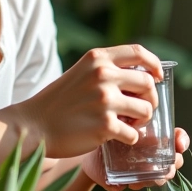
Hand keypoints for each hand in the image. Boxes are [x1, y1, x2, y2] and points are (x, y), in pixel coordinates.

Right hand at [18, 45, 162, 158]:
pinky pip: (134, 134)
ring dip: (142, 120)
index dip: (154, 64)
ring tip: (128, 124)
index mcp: (97, 59)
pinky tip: (116, 137)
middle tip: (140, 110)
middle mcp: (103, 75)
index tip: (158, 77)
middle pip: (148, 83)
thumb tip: (139, 76)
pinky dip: (129, 138)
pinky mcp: (105, 126)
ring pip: (146, 110)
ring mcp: (104, 100)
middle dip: (150, 98)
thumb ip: (104, 70)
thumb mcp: (80, 73)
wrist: (33, 125)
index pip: (138, 52)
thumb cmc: (57, 102)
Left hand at [81, 127, 189, 190]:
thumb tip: (127, 121)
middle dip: (174, 162)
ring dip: (159, 175)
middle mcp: (156, 153)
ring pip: (165, 174)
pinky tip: (132, 182)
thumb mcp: (117, 122)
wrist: (92, 155)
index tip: (179, 143)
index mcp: (156, 137)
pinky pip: (146, 184)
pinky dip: (141, 183)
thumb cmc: (109, 135)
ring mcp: (148, 169)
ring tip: (146, 173)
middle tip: (166, 163)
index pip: (179, 138)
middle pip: (176, 159)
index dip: (183, 140)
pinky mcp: (137, 180)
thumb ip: (124, 120)